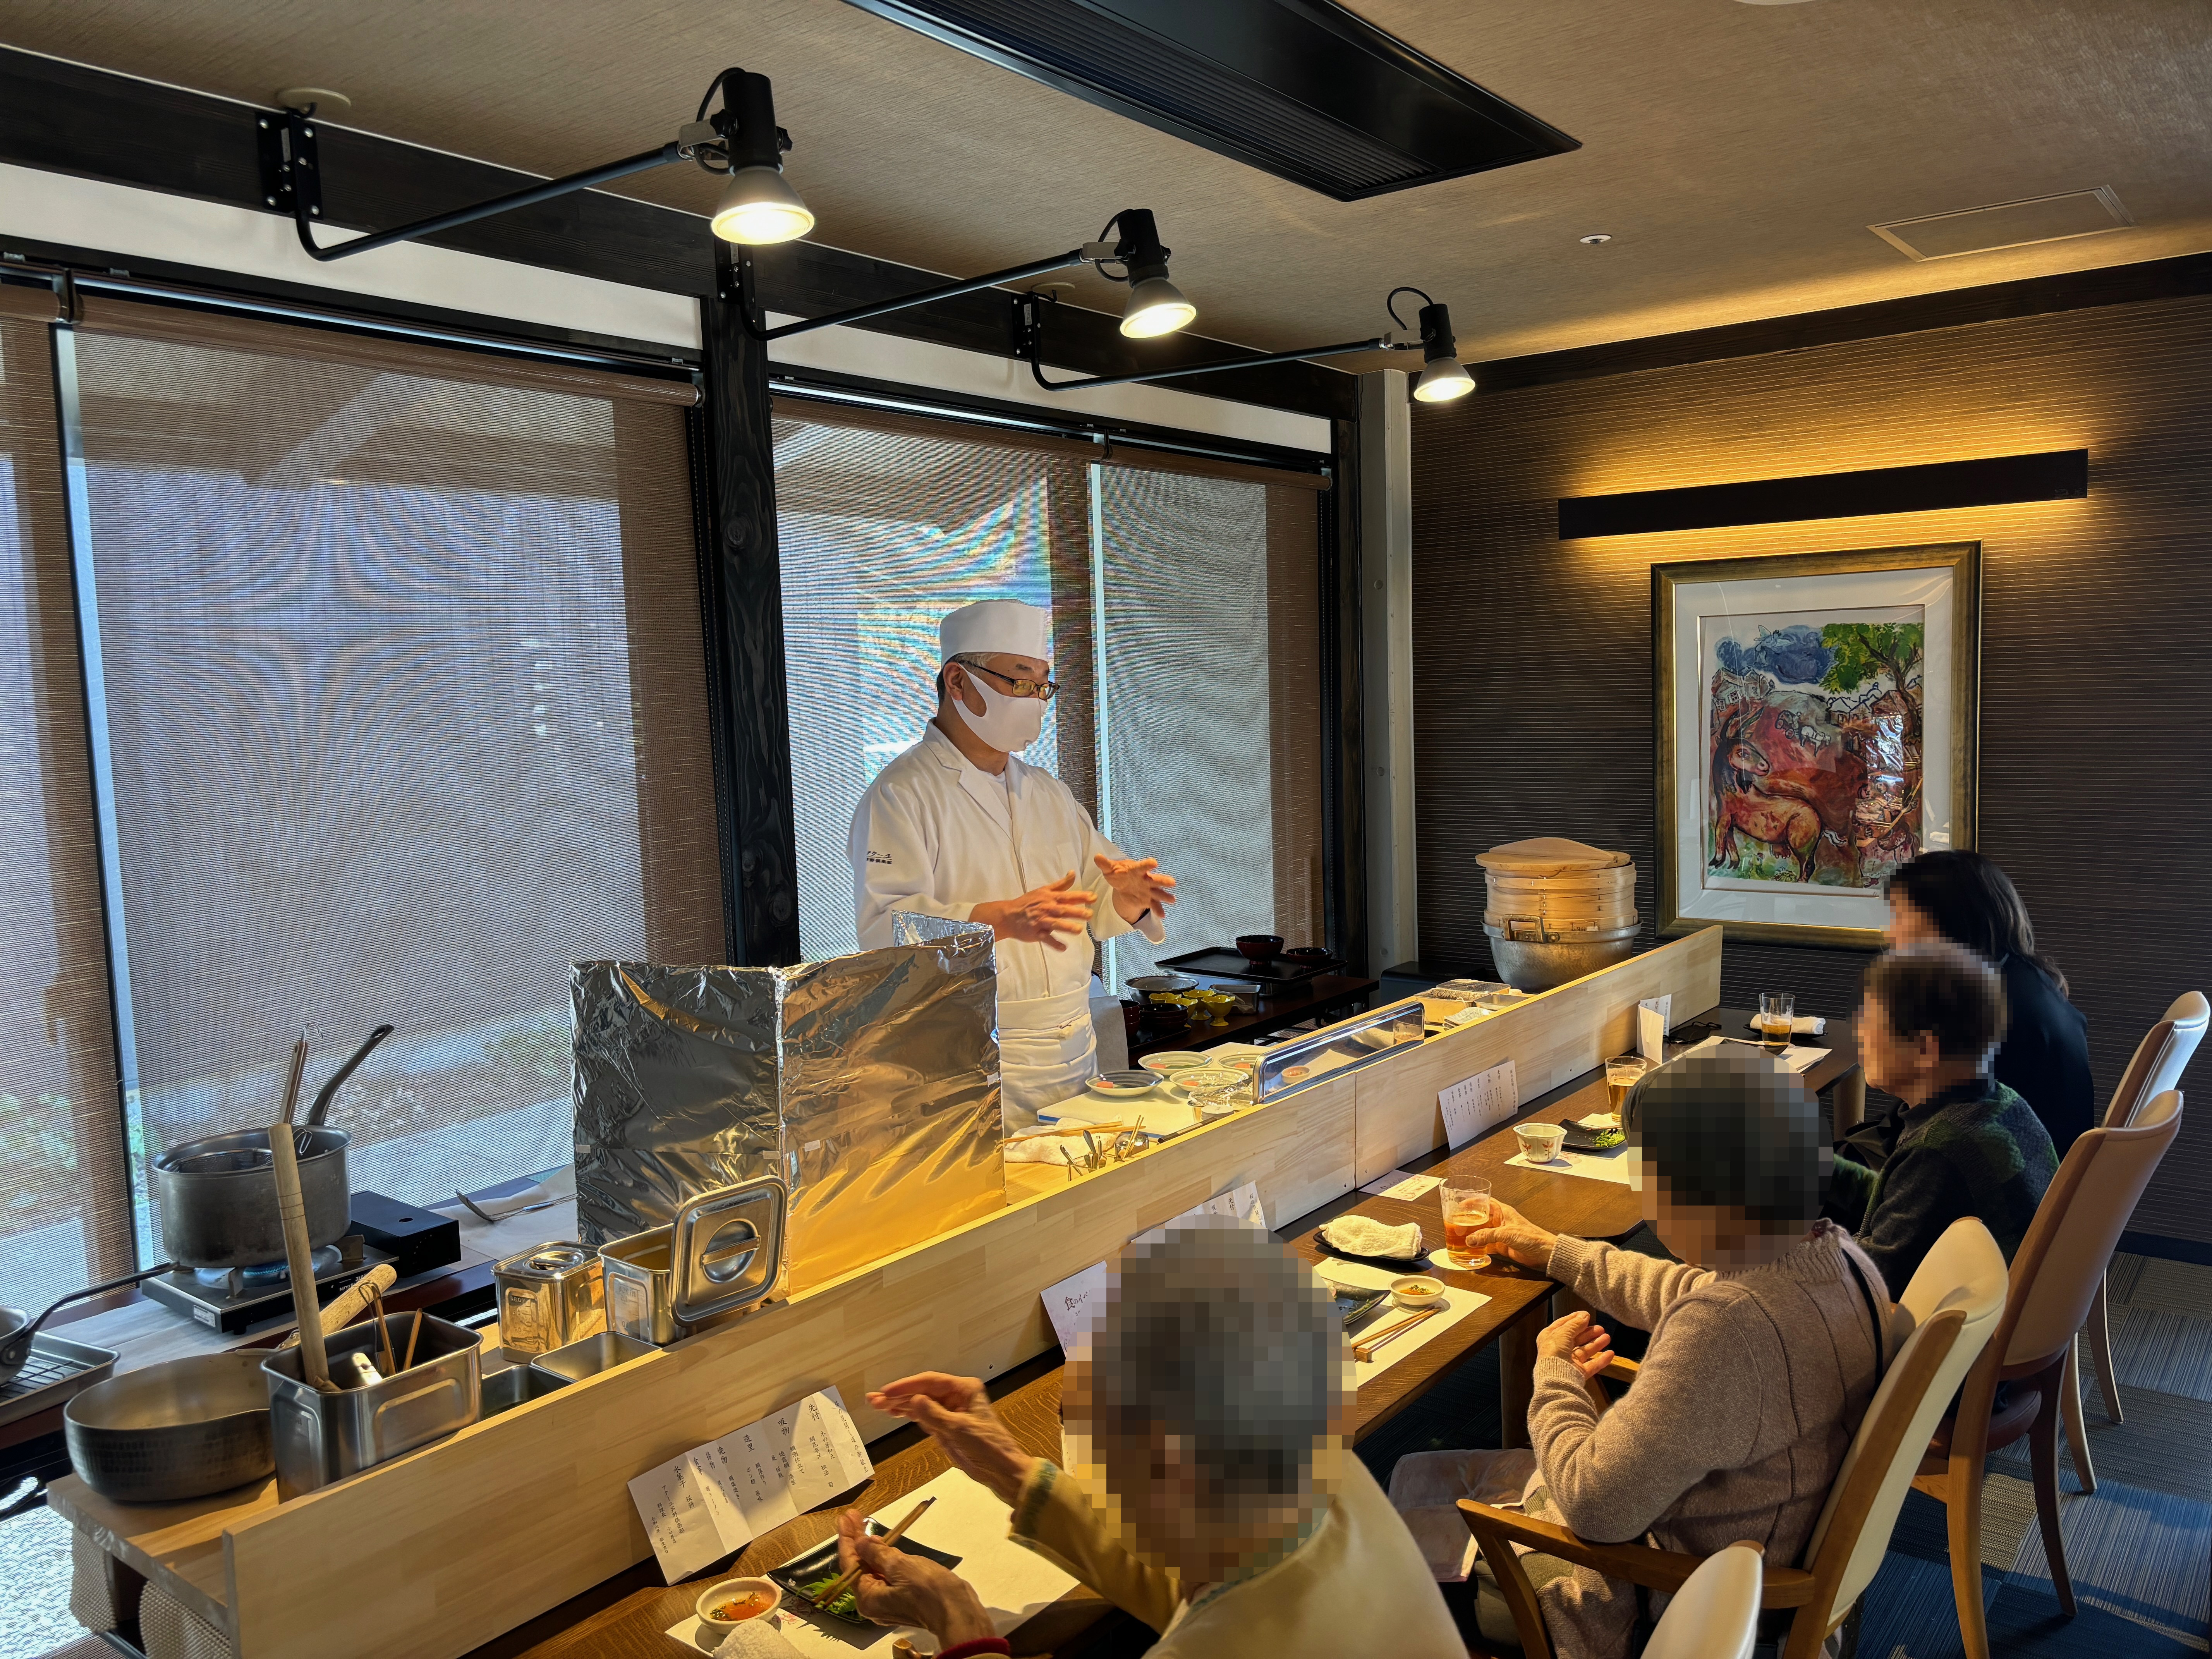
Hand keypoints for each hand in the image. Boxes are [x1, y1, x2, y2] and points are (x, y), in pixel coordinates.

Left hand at [835, 1509, 996, 1643]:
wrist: (956, 1610)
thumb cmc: (929, 1591)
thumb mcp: (900, 1566)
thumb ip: (877, 1553)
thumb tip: (861, 1543)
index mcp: (868, 1598)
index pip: (850, 1564)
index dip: (847, 1538)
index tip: (846, 1518)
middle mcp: (874, 1602)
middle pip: (859, 1566)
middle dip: (856, 1540)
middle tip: (854, 1516)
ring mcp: (888, 1600)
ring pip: (872, 1568)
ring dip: (869, 1546)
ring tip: (864, 1524)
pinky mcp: (901, 1596)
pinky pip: (885, 1573)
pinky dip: (882, 1557)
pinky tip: (882, 1543)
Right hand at [866, 1372, 1039, 1506]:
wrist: (1002, 1471)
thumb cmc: (987, 1447)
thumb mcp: (959, 1430)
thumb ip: (935, 1414)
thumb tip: (914, 1399)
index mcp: (964, 1389)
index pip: (930, 1382)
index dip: (907, 1386)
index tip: (887, 1392)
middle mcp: (956, 1396)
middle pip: (923, 1391)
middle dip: (899, 1396)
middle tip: (874, 1400)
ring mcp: (950, 1411)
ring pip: (921, 1404)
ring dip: (900, 1405)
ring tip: (877, 1406)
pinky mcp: (946, 1426)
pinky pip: (924, 1417)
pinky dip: (909, 1415)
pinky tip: (894, 1413)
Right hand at [971, 872, 1094, 949]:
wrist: (1009, 915)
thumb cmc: (1028, 902)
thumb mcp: (1043, 890)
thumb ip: (1060, 884)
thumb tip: (1073, 873)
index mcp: (1050, 898)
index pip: (1067, 896)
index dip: (1081, 896)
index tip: (1093, 897)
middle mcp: (1046, 909)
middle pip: (1063, 910)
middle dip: (1076, 912)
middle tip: (1089, 915)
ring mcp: (1041, 921)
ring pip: (1055, 924)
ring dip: (1067, 927)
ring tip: (1079, 930)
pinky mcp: (1035, 933)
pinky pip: (1045, 939)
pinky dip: (1054, 943)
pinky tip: (1064, 948)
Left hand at [1093, 854, 1176, 924]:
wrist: (1122, 884)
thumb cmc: (1118, 873)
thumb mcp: (1110, 869)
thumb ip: (1105, 864)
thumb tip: (1097, 857)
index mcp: (1137, 870)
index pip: (1143, 866)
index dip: (1148, 865)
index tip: (1154, 863)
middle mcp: (1146, 879)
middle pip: (1156, 879)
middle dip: (1163, 881)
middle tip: (1172, 882)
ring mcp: (1148, 890)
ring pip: (1158, 893)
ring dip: (1165, 896)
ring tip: (1172, 900)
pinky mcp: (1147, 900)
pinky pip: (1154, 905)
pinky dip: (1158, 910)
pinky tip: (1162, 916)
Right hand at [1465, 1198, 1556, 1268]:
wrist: (1544, 1252)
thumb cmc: (1531, 1237)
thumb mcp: (1506, 1233)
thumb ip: (1487, 1235)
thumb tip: (1470, 1239)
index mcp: (1503, 1211)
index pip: (1485, 1202)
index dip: (1473, 1202)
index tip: (1460, 1205)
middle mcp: (1500, 1221)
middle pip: (1481, 1218)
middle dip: (1469, 1221)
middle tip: (1456, 1224)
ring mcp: (1501, 1234)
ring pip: (1482, 1232)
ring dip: (1472, 1235)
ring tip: (1459, 1237)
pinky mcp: (1502, 1246)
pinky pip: (1487, 1245)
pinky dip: (1479, 1247)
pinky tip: (1471, 1249)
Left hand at [1538, 1309, 1614, 1380]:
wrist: (1555, 1377)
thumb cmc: (1554, 1352)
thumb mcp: (1563, 1332)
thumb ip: (1574, 1324)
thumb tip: (1584, 1316)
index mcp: (1549, 1338)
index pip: (1563, 1325)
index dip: (1574, 1319)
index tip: (1586, 1314)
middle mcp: (1558, 1350)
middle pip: (1575, 1338)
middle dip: (1588, 1332)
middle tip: (1600, 1328)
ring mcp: (1568, 1362)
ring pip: (1585, 1351)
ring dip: (1596, 1344)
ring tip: (1607, 1337)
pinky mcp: (1577, 1373)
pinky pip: (1591, 1365)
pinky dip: (1601, 1360)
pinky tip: (1610, 1353)